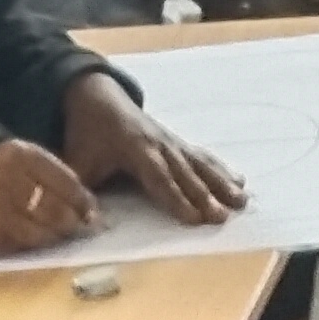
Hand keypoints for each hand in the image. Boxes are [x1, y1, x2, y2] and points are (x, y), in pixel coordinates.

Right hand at [0, 137, 99, 256]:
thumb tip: (78, 200)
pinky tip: (35, 243)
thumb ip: (34, 174)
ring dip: (58, 237)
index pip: (64, 176)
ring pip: (46, 229)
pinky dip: (36, 246)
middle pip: (59, 205)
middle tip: (81, 229)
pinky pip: (26, 244)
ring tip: (61, 238)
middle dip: (74, 221)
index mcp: (15, 152)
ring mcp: (0, 207)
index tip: (92, 210)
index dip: (82, 197)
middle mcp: (9, 175)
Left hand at [61, 66, 244, 224]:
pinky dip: (221, 169)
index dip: (175, 197)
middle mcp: (158, 142)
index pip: (158, 177)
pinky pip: (202, 156)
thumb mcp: (77, 162)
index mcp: (134, 148)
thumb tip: (84, 222)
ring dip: (221, 183)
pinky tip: (239, 180)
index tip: (192, 218)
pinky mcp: (177, 142)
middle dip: (205, 196)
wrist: (98, 97)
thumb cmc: (86, 135)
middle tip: (222, 217)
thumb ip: (79, 192)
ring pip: (199, 163)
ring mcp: (171, 141)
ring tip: (241, 200)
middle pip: (185, 172)